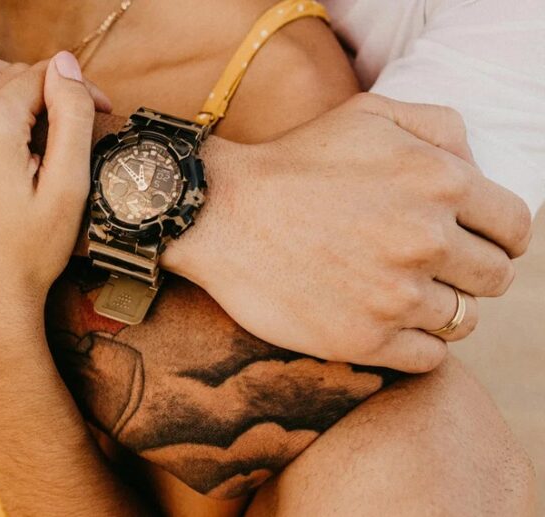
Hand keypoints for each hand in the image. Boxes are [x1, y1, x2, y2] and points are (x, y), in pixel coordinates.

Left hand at [0, 51, 109, 356]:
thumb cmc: (29, 254)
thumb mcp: (69, 187)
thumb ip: (71, 114)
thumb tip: (64, 62)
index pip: (40, 77)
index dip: (74, 89)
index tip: (98, 108)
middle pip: (2, 76)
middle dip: (39, 89)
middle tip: (64, 121)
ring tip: (20, 103)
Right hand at [168, 93, 532, 372]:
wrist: (218, 214)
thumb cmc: (293, 162)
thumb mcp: (368, 114)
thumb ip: (440, 127)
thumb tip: (478, 167)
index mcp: (441, 182)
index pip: (515, 228)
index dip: (497, 236)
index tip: (470, 242)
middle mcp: (426, 241)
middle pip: (494, 279)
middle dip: (468, 273)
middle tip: (426, 267)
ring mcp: (395, 295)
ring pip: (463, 320)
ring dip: (438, 308)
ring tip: (396, 293)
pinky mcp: (363, 339)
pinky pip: (428, 357)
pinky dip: (414, 344)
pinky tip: (382, 321)